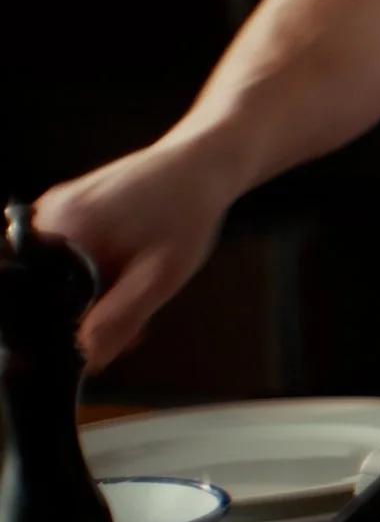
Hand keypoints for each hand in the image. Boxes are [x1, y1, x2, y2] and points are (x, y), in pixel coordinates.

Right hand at [31, 141, 237, 367]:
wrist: (202, 164)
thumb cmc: (187, 211)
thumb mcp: (160, 277)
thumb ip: (120, 319)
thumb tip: (88, 357)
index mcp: (60, 232)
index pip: (36, 300)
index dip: (65, 328)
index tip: (96, 338)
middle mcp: (47, 217)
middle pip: (46, 289)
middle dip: (86, 313)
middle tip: (130, 318)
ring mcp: (55, 208)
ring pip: (58, 273)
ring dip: (94, 292)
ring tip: (136, 284)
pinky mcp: (68, 206)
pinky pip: (68, 252)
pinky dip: (95, 269)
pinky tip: (127, 267)